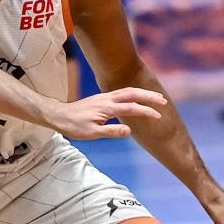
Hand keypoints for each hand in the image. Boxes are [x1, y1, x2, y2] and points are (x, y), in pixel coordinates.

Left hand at [48, 87, 165, 139]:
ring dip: (143, 93)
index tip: (158, 117)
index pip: (131, 108)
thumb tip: (129, 130)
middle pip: (132, 93)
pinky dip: (134, 93)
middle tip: (164, 101)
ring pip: (128, 91)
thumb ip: (111, 131)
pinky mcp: (103, 98)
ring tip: (156, 98)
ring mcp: (105, 96)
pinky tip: (139, 97)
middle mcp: (107, 99)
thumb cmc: (74, 126)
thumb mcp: (92, 133)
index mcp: (106, 108)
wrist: (60, 115)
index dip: (146, 111)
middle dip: (149, 96)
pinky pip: (122, 92)